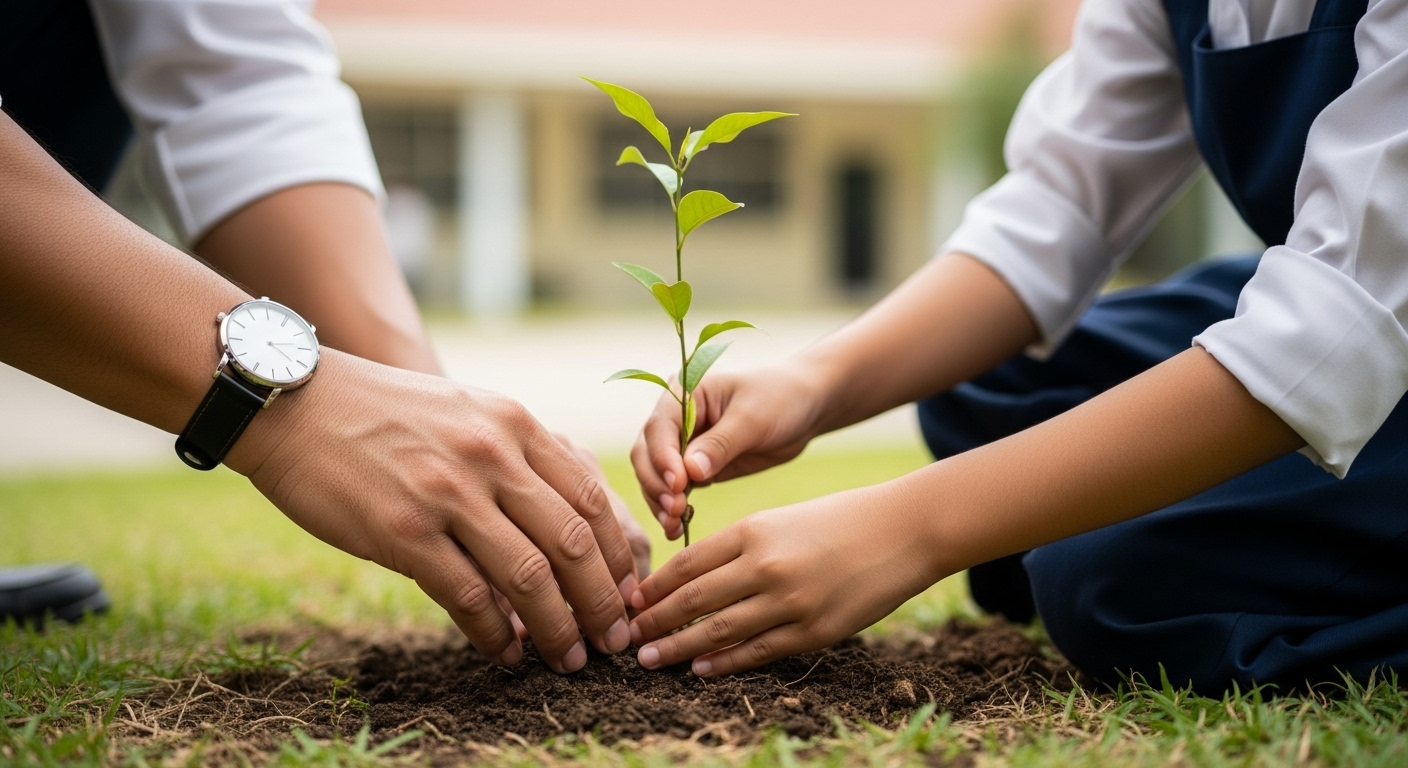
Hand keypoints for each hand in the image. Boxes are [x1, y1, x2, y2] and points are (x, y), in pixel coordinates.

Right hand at [227, 352, 639, 673]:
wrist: (297, 404)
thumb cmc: (388, 414)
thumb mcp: (471, 411)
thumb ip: (521, 457)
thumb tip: (570, 524)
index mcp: (516, 425)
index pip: (593, 498)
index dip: (620, 554)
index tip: (629, 592)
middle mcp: (492, 456)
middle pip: (574, 543)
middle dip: (603, 601)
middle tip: (615, 640)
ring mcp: (448, 494)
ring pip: (529, 576)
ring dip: (557, 628)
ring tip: (568, 657)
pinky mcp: (404, 531)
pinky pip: (468, 596)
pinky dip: (495, 634)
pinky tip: (505, 652)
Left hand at [626, 484, 939, 675]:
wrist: (903, 531)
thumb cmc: (838, 519)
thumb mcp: (780, 518)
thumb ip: (738, 545)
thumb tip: (691, 576)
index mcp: (754, 530)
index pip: (687, 563)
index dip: (655, 587)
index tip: (632, 601)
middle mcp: (766, 566)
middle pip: (694, 600)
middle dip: (656, 622)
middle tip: (627, 637)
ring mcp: (790, 601)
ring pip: (719, 631)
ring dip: (679, 648)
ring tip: (650, 659)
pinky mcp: (814, 631)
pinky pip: (758, 652)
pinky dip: (724, 662)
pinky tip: (700, 668)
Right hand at [631, 362, 826, 538]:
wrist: (804, 408)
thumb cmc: (780, 400)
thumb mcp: (753, 418)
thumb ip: (720, 444)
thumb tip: (689, 473)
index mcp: (683, 394)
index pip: (659, 428)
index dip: (663, 458)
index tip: (679, 484)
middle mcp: (674, 418)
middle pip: (647, 454)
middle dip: (657, 484)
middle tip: (675, 510)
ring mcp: (682, 446)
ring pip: (655, 477)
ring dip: (660, 502)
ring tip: (674, 526)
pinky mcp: (694, 469)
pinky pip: (674, 492)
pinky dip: (673, 509)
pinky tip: (678, 529)